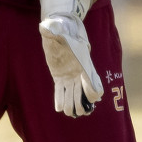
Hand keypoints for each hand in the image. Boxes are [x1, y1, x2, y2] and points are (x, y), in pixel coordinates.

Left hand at [38, 0, 102, 117]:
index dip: (93, 86)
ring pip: (73, 92)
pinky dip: (60, 99)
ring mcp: (69, 73)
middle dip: (83, 101)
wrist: (59, 27)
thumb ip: (53, 29)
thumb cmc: (61, 27)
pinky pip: (61, 90)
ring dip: (73, 103)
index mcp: (81, 59)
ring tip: (72, 114)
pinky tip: (59, 109)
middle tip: (83, 112)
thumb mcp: (57, 28)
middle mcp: (77, 69)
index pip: (90, 75)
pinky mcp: (59, 76)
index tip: (96, 97)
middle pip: (83, 88)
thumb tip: (45, 27)